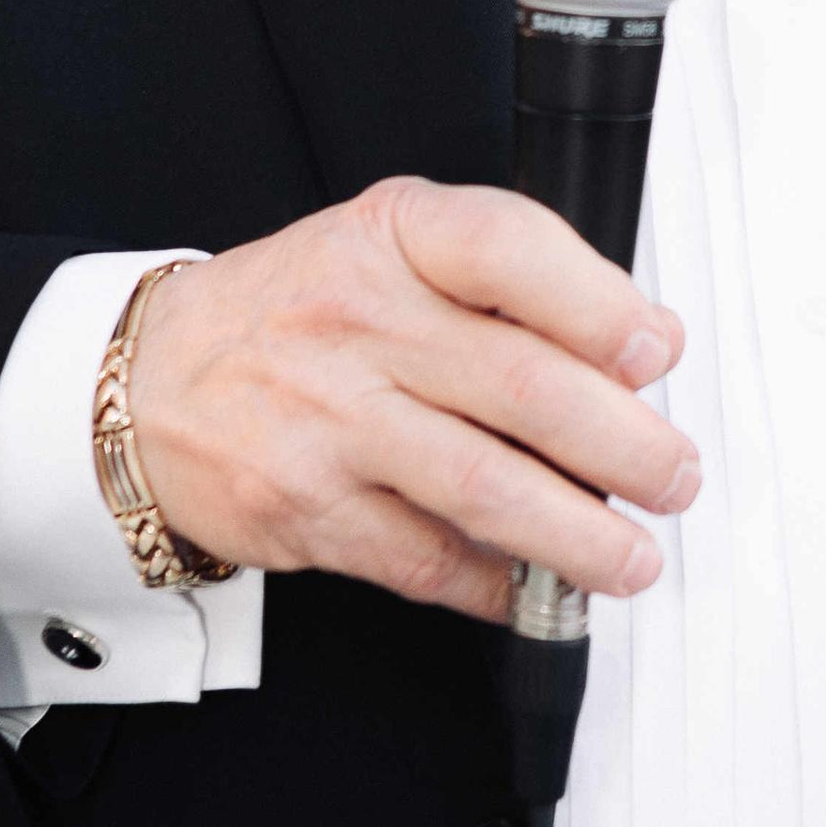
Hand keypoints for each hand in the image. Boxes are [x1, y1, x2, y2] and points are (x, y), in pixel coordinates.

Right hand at [126, 179, 697, 625]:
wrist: (152, 382)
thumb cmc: (299, 312)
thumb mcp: (389, 248)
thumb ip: (506, 280)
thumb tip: (639, 348)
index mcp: (392, 238)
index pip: (507, 249)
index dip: (598, 303)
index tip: (655, 351)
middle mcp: (358, 323)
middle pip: (522, 387)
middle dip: (626, 446)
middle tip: (673, 475)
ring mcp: (330, 421)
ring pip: (484, 488)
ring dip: (579, 536)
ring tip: (632, 558)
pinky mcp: (310, 510)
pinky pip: (427, 560)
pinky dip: (496, 583)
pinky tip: (536, 588)